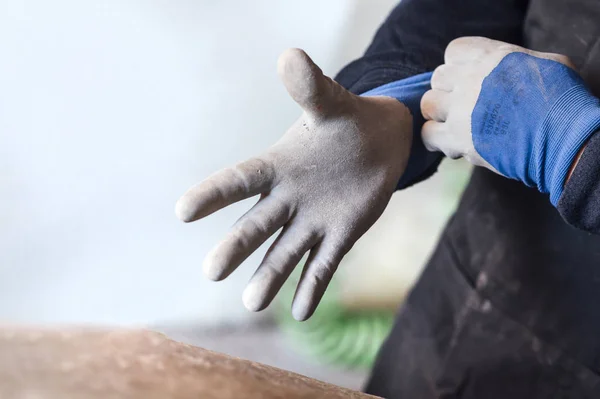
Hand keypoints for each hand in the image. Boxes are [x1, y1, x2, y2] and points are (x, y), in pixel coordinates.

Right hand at [176, 49, 412, 319]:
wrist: (380, 143)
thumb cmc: (347, 121)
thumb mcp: (331, 103)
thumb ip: (310, 88)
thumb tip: (289, 56)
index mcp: (278, 165)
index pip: (241, 180)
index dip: (214, 194)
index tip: (184, 210)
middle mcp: (287, 199)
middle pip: (257, 225)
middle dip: (236, 247)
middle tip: (211, 272)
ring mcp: (312, 221)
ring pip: (285, 253)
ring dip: (269, 278)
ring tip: (252, 304)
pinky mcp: (338, 236)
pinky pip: (322, 266)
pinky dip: (311, 287)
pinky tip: (301, 313)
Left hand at [421, 37, 599, 203]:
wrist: (563, 139)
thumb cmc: (562, 101)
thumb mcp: (545, 64)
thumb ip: (515, 63)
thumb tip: (507, 68)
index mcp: (492, 57)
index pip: (454, 51)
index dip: (458, 67)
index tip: (468, 81)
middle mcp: (471, 79)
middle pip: (438, 78)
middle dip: (449, 92)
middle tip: (464, 107)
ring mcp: (461, 109)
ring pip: (428, 104)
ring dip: (439, 115)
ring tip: (456, 125)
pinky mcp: (457, 138)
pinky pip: (427, 134)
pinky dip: (436, 139)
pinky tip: (453, 144)